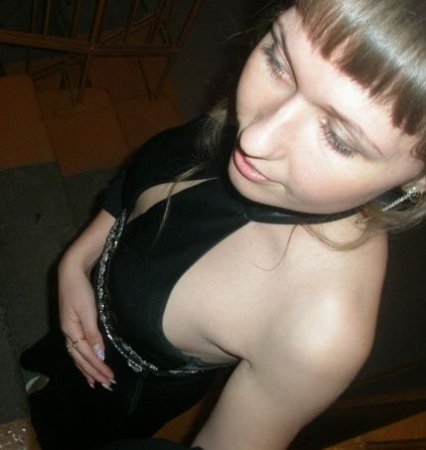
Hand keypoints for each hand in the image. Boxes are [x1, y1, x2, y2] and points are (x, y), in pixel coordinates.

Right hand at [59, 261, 114, 389]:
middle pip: (80, 359)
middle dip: (93, 373)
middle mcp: (69, 333)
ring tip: (96, 382)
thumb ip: (93, 334)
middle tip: (107, 385)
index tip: (110, 378)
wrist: (72, 272)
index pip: (86, 356)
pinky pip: (79, 348)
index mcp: (71, 331)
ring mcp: (70, 329)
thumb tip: (99, 355)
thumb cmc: (81, 290)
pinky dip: (84, 358)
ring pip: (78, 355)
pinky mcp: (74, 324)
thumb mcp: (88, 311)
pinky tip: (89, 361)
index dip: (98, 368)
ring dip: (88, 369)